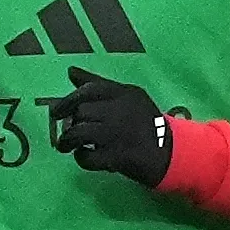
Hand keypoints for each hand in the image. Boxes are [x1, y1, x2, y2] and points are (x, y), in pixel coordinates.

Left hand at [50, 66, 171, 187]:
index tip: (55, 112)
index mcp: (125, 93)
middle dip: (71, 123)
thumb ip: (99, 84)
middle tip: (69, 132)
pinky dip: (81, 158)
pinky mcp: (119, 157)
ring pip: (80, 132)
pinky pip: (88, 157)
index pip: (90, 89)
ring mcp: (119, 134)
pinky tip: (85, 157)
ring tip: (67, 146)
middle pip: (82, 111)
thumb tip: (71, 71)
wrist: (174, 153)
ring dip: (68, 141)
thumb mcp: (128, 97)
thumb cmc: (146, 123)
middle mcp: (121, 110)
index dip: (68, 100)